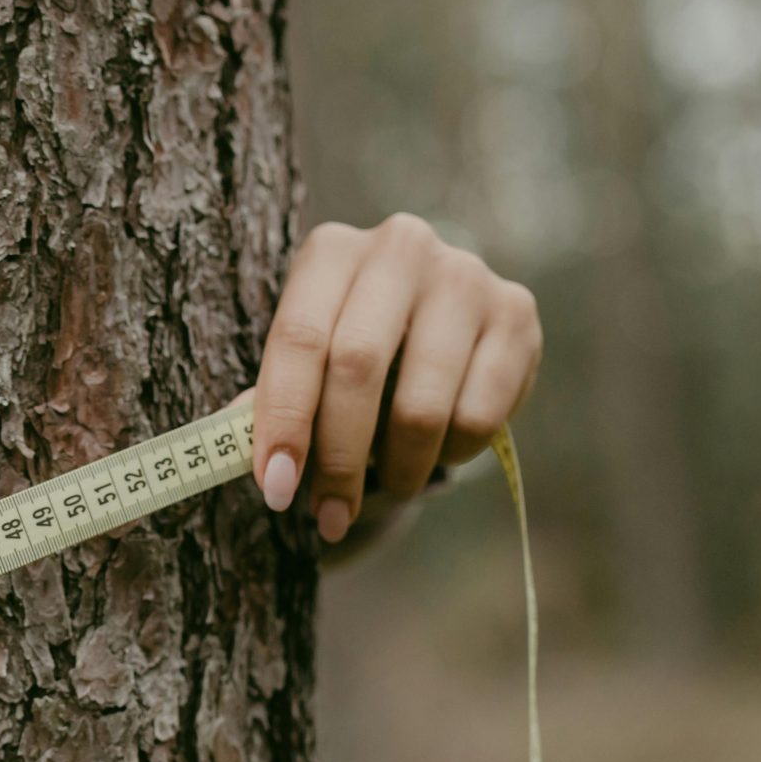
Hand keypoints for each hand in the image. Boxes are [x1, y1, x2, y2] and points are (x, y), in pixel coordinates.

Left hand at [246, 214, 542, 542]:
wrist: (440, 317)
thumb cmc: (354, 344)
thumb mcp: (308, 359)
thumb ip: (274, 400)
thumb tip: (243, 457)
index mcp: (331, 252)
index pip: (298, 340)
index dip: (284, 421)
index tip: (275, 488)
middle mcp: (400, 247)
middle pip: (357, 368)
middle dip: (337, 458)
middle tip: (329, 514)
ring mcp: (465, 276)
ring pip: (422, 405)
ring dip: (399, 469)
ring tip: (389, 483)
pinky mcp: (516, 314)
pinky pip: (480, 416)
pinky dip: (453, 454)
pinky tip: (439, 449)